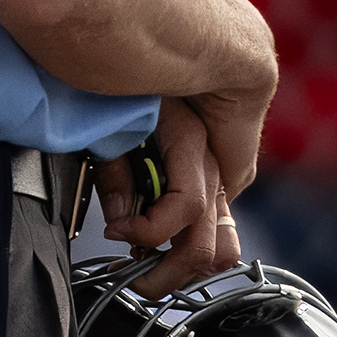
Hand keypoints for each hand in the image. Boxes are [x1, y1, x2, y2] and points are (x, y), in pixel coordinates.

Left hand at [95, 96, 242, 294]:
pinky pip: (219, 234)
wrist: (153, 59)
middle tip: (130, 278)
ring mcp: (221, 179)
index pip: (185, 208)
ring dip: (184, 269)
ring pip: (224, 248)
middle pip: (208, 245)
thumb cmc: (126, 91)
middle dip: (166, 274)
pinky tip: (160, 248)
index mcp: (191, 143)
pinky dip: (191, 251)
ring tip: (148, 270)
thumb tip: (120, 224)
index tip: (113, 232)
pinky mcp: (215, 189)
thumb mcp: (112, 126)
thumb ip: (115, 175)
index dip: (147, 231)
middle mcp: (215, 165)